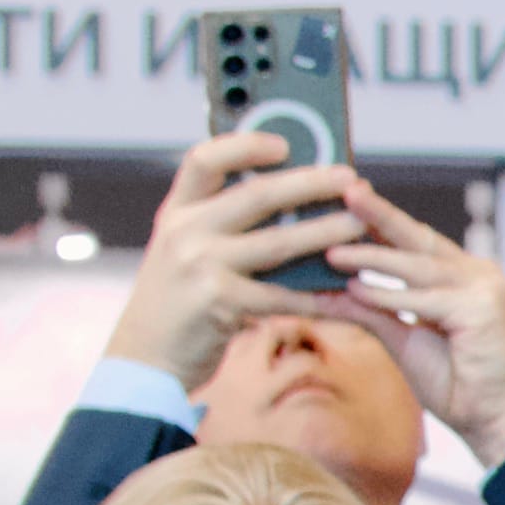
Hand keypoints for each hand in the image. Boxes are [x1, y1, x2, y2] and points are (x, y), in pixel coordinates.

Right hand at [105, 125, 369, 391]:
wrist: (143, 361)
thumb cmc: (176, 304)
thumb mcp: (182, 252)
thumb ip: (219, 226)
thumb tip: (290, 200)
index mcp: (176, 212)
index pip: (204, 159)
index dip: (244, 145)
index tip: (283, 143)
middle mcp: (185, 232)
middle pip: (257, 195)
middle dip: (311, 183)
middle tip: (350, 178)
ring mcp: (200, 266)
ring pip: (279, 242)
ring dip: (326, 232)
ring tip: (360, 226)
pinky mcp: (219, 303)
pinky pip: (281, 295)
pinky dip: (316, 295)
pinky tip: (343, 291)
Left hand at [315, 173, 504, 454]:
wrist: (492, 421)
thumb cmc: (454, 383)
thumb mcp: (402, 340)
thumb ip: (371, 311)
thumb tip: (326, 293)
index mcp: (462, 276)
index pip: (415, 241)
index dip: (381, 221)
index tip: (344, 201)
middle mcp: (477, 273)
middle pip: (419, 238)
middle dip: (379, 214)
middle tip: (344, 191)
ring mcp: (483, 288)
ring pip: (418, 266)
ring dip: (372, 257)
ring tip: (331, 252)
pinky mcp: (482, 308)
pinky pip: (425, 298)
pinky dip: (388, 295)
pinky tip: (356, 290)